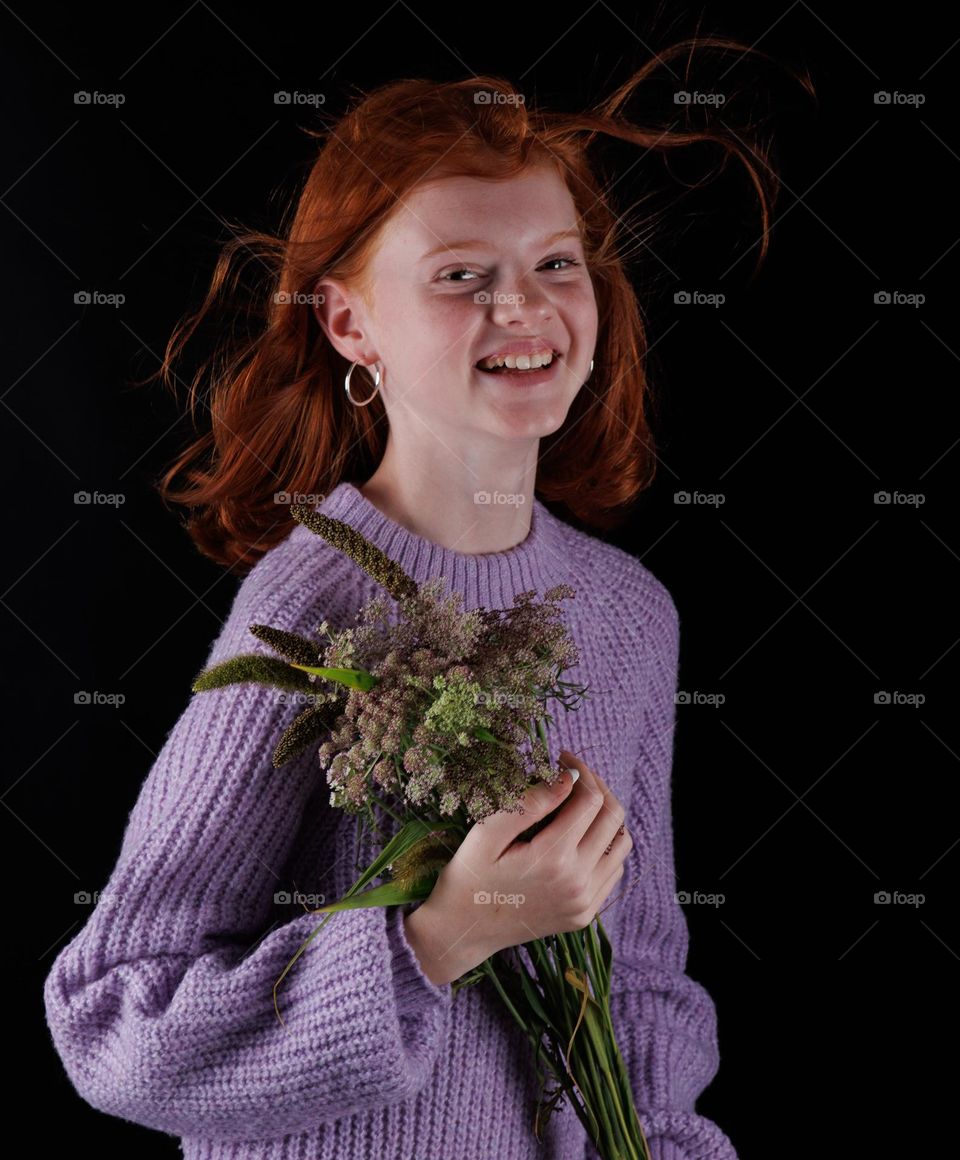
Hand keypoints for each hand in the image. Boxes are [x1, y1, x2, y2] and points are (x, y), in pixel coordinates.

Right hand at [403, 750, 631, 984]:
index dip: (579, 770)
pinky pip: (614, 871)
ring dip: (606, 815)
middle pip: (612, 817)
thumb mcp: (486, 833)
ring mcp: (585, 902)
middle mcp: (577, 883)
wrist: (461, 931)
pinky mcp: (585, 915)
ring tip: (580, 802)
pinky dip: (606, 845)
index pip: (590, 800)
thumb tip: (566, 778)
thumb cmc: (468, 876)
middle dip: (597, 786)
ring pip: (621, 843)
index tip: (561, 758)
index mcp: (553, 859)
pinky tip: (581, 835)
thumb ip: (529, 803)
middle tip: (573, 774)